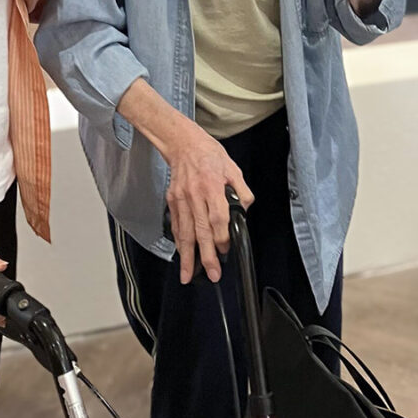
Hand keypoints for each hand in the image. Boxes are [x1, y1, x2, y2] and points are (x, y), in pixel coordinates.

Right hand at [164, 120, 253, 284]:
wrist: (183, 143)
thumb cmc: (208, 154)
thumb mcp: (233, 168)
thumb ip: (241, 190)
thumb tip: (245, 209)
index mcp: (213, 186)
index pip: (218, 218)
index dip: (221, 238)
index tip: (225, 251)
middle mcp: (195, 194)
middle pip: (201, 231)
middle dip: (206, 256)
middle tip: (212, 274)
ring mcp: (181, 198)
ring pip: (185, 232)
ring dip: (187, 256)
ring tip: (188, 275)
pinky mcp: (172, 200)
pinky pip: (176, 224)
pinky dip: (178, 241)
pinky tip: (182, 254)